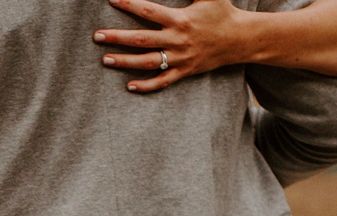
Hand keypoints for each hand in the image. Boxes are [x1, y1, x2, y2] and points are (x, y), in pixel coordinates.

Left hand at [95, 0, 252, 91]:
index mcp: (180, 19)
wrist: (239, 39)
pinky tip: (128, 86)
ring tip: (104, 59)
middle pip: (141, 39)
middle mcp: (177, 40)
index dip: (129, 4)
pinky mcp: (183, 72)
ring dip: (124, 62)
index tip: (112, 0)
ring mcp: (179, 58)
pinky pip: (162, 82)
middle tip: (96, 35)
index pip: (148, 11)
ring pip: (147, 62)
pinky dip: (146, 86)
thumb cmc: (221, 12)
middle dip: (117, 37)